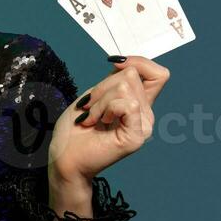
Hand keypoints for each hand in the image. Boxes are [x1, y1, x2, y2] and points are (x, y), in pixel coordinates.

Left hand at [47, 55, 169, 181]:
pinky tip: (98, 123)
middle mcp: (145, 115)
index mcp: (138, 104)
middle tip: (90, 108)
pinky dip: (105, 108)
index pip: (157, 74)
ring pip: (126, 86)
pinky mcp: (137, 136)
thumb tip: (124, 63)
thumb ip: (114, 79)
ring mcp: (144, 126)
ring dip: (100, 100)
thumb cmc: (75, 131)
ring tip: (92, 118)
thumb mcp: (94, 95)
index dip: (138, 62)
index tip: (114, 66)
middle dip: (103, 87)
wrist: (64, 158)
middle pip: (132, 75)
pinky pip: (126, 104)